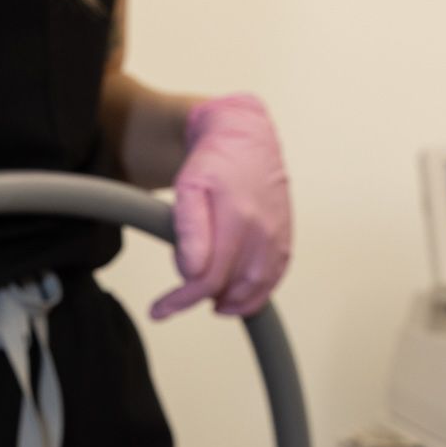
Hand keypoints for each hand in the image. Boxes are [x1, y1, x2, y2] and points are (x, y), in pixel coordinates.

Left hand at [150, 93, 291, 320]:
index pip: (208, 278)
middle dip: (201, 299)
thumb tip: (192, 272)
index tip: (159, 311)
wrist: (246, 136)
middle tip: (178, 299)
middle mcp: (263, 232)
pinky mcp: (285, 239)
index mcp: (237, 218)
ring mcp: (277, 237)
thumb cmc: (214, 160)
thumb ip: (189, 229)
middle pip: (231, 289)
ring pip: (256, 290)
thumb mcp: (188, 186)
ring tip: (209, 302)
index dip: (181, 300)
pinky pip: (273, 279)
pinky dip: (256, 295)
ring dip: (231, 303)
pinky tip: (236, 298)